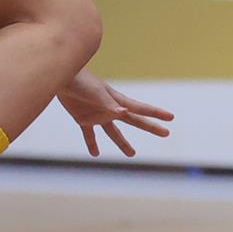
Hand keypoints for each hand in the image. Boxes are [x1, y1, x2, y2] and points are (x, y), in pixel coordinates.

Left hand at [57, 70, 173, 158]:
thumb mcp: (96, 93)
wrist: (62, 77)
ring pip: (114, 132)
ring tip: (132, 154)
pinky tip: (95, 154)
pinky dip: (92, 144)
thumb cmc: (81, 81)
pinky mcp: (83, 119)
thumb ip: (108, 104)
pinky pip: (90, 135)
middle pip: (134, 121)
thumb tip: (123, 112)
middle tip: (166, 133)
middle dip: (150, 127)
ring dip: (122, 143)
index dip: (156, 114)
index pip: (140, 109)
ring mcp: (98, 115)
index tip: (170, 118)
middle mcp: (111, 109)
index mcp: (117, 101)